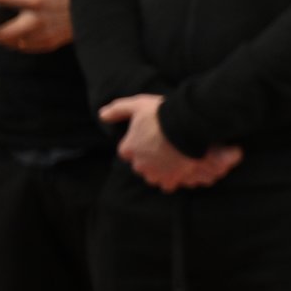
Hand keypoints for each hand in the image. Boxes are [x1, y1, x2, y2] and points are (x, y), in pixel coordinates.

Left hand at [0, 0, 73, 53]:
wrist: (96, 10)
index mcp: (36, 0)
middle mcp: (37, 20)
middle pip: (3, 33)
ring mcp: (43, 35)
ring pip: (12, 43)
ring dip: (3, 39)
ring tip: (0, 32)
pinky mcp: (48, 44)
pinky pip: (25, 48)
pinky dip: (18, 43)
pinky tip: (18, 36)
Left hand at [101, 94, 241, 191]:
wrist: (188, 125)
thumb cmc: (161, 114)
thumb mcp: (138, 104)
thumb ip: (118, 110)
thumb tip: (102, 115)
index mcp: (128, 148)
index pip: (127, 151)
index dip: (138, 144)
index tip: (149, 137)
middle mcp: (138, 164)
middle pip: (140, 165)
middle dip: (149, 159)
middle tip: (163, 146)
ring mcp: (155, 173)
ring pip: (153, 176)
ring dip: (160, 170)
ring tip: (173, 158)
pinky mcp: (170, 179)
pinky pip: (167, 185)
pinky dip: (172, 179)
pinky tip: (179, 169)